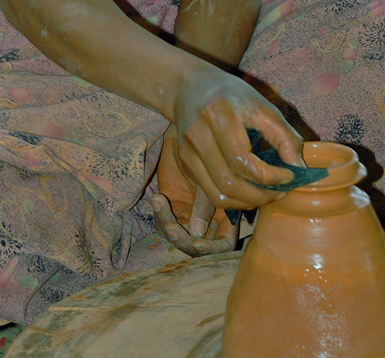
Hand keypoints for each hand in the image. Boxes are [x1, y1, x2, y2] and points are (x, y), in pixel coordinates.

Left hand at [154, 136, 236, 254]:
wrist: (182, 136)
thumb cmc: (203, 151)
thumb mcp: (207, 175)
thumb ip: (206, 203)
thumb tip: (198, 234)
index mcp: (226, 212)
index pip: (224, 243)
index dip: (213, 248)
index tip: (197, 241)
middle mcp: (208, 218)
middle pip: (199, 246)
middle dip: (184, 242)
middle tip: (171, 228)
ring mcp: (189, 215)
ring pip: (179, 237)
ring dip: (167, 225)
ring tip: (159, 202)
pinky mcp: (171, 210)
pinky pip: (163, 223)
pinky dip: (159, 214)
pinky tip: (157, 198)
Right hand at [173, 66, 304, 211]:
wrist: (192, 86)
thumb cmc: (233, 95)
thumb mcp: (264, 107)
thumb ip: (285, 137)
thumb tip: (299, 169)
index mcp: (219, 114)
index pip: (243, 162)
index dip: (270, 177)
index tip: (289, 176)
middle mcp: (198, 134)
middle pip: (229, 184)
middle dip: (260, 196)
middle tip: (280, 192)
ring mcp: (186, 150)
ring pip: (218, 195)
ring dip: (247, 202)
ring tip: (266, 193)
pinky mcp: (184, 162)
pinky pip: (210, 193)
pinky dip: (234, 199)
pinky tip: (249, 189)